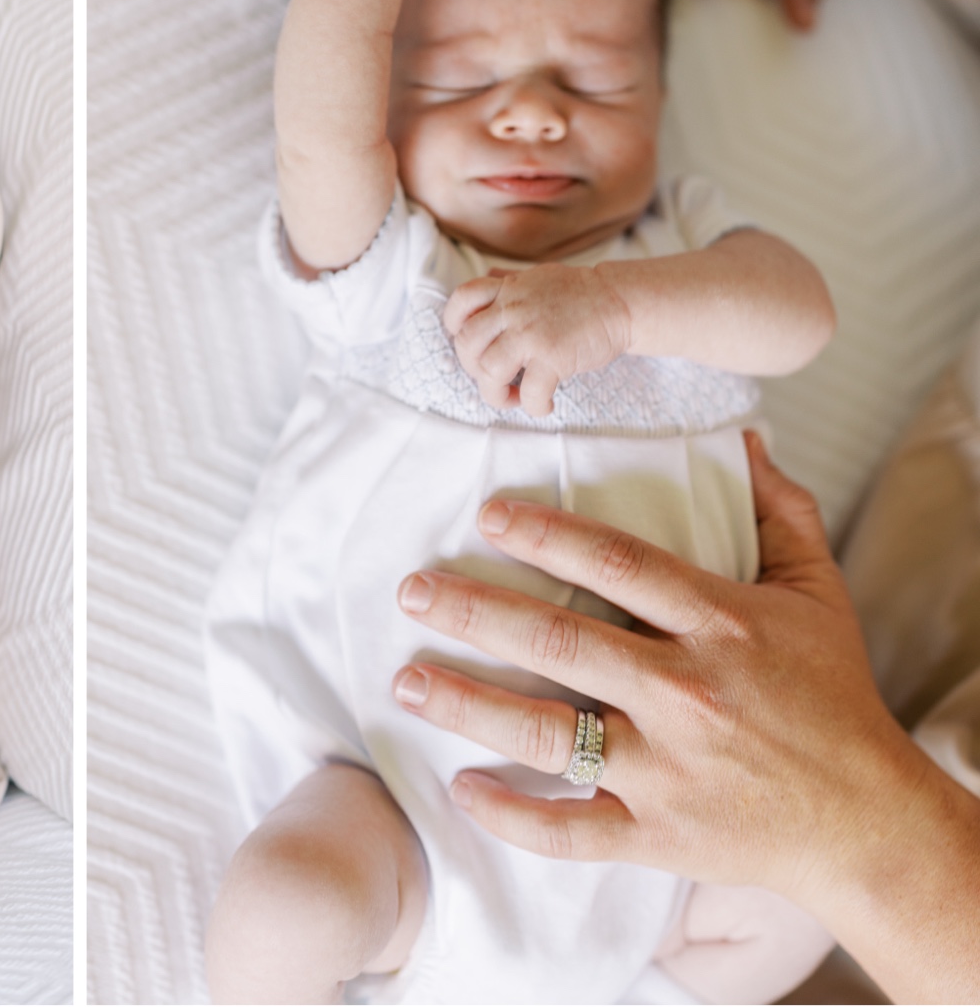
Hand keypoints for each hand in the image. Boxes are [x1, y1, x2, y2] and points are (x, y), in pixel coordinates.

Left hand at [387, 433, 922, 901]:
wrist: (870, 822)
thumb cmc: (834, 698)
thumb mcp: (820, 593)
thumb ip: (780, 513)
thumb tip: (745, 440)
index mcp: (720, 624)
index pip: (617, 564)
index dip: (546, 534)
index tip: (486, 515)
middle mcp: (685, 694)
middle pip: (559, 642)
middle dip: (474, 611)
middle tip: (411, 589)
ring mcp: (667, 770)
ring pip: (546, 733)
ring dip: (466, 704)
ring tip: (407, 679)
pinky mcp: (657, 837)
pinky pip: (570, 831)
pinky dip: (512, 815)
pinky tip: (461, 788)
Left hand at [442, 264, 630, 415]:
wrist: (620, 301)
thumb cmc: (580, 293)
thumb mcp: (538, 276)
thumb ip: (510, 279)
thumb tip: (490, 274)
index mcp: (508, 289)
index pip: (462, 300)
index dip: (454, 324)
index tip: (469, 342)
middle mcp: (513, 309)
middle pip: (467, 342)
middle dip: (472, 368)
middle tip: (492, 377)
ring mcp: (531, 333)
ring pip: (488, 371)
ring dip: (494, 393)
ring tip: (512, 397)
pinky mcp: (553, 357)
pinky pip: (529, 392)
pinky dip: (533, 407)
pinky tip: (544, 405)